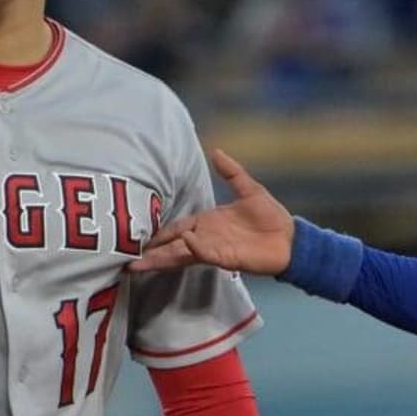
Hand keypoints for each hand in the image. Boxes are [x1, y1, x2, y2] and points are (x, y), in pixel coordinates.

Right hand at [127, 149, 295, 275]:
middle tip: (125, 259)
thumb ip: (231, 172)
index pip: (176, 228)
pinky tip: (182, 243)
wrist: (291, 239)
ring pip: (180, 254)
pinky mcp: (226, 258)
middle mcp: (205, 238)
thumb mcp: (249, 189)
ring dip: (160, 259)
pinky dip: (193, 248)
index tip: (136, 236)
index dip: (158, 232)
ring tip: (136, 264)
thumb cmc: (271, 217)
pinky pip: (205, 253)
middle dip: (150, 252)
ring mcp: (214, 249)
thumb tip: (216, 151)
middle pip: (171, 245)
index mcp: (207, 222)